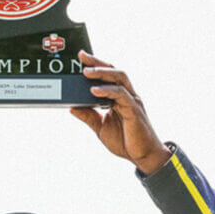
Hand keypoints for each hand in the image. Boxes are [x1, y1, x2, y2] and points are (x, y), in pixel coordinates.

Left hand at [70, 51, 169, 174]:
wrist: (142, 156)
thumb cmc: (125, 142)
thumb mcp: (100, 128)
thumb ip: (88, 116)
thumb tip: (72, 107)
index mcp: (119, 98)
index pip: (107, 76)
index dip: (96, 65)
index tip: (81, 57)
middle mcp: (127, 95)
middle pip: (113, 71)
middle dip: (98, 63)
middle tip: (82, 57)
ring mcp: (131, 101)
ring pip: (119, 78)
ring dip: (102, 73)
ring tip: (87, 72)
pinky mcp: (134, 110)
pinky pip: (120, 95)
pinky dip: (107, 91)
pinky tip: (94, 90)